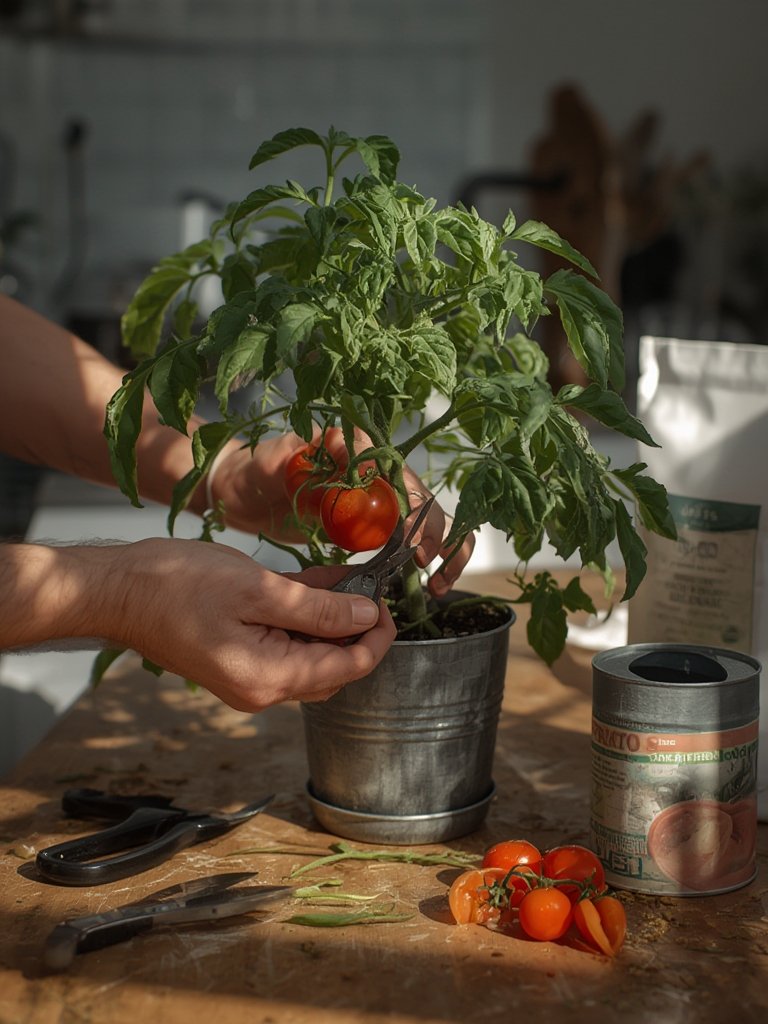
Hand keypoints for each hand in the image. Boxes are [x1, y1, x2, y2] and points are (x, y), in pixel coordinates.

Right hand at [108, 539, 395, 710]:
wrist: (118, 592)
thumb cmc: (178, 586)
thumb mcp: (260, 590)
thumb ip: (319, 609)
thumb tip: (367, 617)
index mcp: (270, 679)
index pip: (349, 668)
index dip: (378, 636)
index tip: (389, 601)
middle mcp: (263, 689)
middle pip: (334, 669)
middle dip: (359, 631)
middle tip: (368, 588)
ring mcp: (248, 678)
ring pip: (312, 658)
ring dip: (333, 624)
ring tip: (345, 581)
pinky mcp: (238, 661)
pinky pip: (286, 647)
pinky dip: (305, 621)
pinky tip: (316, 586)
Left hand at [209, 429, 474, 592]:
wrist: (240, 486)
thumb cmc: (255, 469)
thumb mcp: (276, 459)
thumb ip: (304, 453)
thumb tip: (343, 445)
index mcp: (359, 452)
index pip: (401, 478)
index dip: (414, 508)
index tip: (411, 540)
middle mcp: (378, 472)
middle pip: (424, 500)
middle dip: (435, 532)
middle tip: (426, 565)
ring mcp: (379, 499)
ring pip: (430, 519)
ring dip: (446, 547)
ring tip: (437, 581)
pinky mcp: (373, 524)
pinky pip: (413, 538)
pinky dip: (431, 557)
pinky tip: (430, 582)